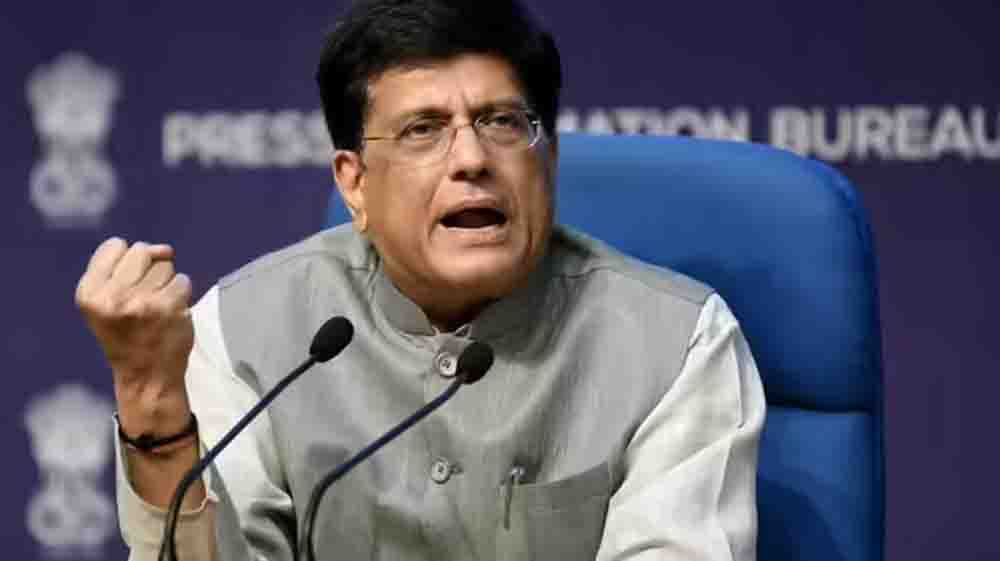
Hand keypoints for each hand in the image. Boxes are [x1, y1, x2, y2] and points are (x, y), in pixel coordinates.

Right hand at [76, 238, 193, 430]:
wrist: (146, 375)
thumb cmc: (128, 334)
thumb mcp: (106, 301)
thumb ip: (125, 266)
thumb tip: (163, 249)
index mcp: (89, 293)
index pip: (114, 245)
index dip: (126, 262)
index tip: (125, 286)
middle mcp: (112, 296)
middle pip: (142, 251)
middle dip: (148, 269)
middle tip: (143, 300)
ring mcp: (142, 301)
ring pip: (165, 265)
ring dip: (166, 283)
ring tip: (156, 308)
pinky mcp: (169, 307)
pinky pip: (182, 280)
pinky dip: (181, 294)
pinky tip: (171, 313)